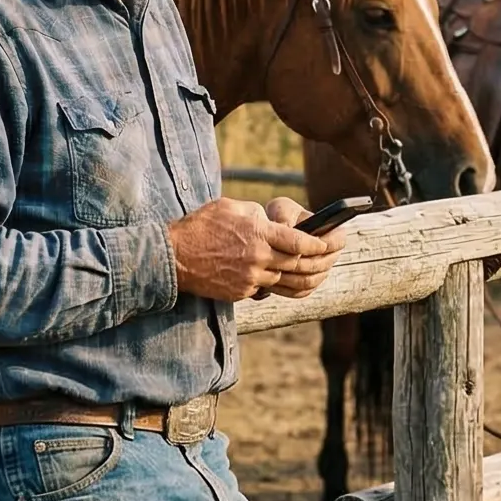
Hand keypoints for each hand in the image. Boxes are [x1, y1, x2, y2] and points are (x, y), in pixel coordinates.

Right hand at [168, 197, 338, 301]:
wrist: (173, 256)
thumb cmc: (201, 226)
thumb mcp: (231, 207)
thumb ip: (256, 214)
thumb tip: (270, 221)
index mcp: (258, 234)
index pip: (299, 242)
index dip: (318, 244)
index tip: (326, 244)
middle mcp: (257, 258)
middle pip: (296, 264)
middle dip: (314, 262)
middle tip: (325, 259)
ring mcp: (249, 278)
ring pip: (282, 279)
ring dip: (295, 274)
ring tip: (305, 269)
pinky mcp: (240, 292)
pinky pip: (263, 288)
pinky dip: (271, 281)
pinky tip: (275, 275)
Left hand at [261, 197, 347, 298]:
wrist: (267, 235)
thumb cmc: (278, 216)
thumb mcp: (281, 208)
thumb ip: (285, 214)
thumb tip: (288, 228)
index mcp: (331, 231)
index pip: (339, 241)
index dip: (328, 244)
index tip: (312, 245)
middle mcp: (329, 254)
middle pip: (324, 264)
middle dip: (305, 263)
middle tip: (285, 261)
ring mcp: (319, 271)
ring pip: (312, 280)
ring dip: (294, 277)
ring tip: (275, 271)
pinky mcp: (307, 285)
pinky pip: (301, 291)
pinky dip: (287, 288)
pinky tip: (272, 282)